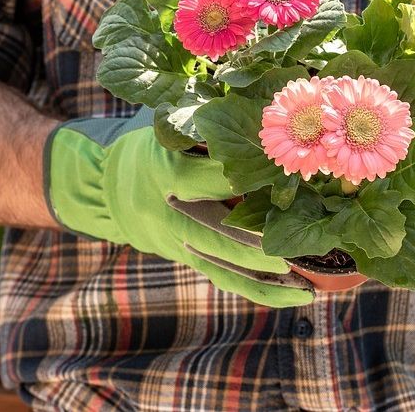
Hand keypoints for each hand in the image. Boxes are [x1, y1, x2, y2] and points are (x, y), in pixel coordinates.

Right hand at [45, 109, 313, 306]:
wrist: (105, 192)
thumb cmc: (149, 150)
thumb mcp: (166, 130)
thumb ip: (205, 130)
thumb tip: (266, 118)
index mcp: (165, 172)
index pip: (211, 179)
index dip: (249, 179)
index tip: (290, 177)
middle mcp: (169, 213)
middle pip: (218, 233)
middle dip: (259, 244)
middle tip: (299, 251)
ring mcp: (177, 242)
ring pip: (225, 266)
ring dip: (268, 278)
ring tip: (309, 286)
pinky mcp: (187, 260)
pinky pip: (227, 280)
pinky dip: (262, 292)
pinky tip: (297, 296)